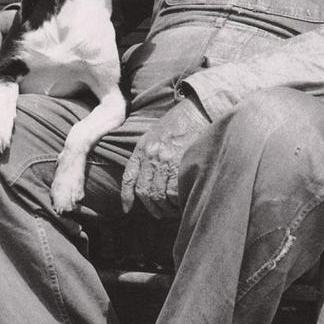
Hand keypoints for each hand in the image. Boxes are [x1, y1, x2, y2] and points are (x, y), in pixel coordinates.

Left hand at [121, 95, 210, 217]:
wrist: (196, 110)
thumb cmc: (178, 123)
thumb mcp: (154, 134)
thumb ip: (147, 153)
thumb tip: (146, 176)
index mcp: (142, 148)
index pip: (129, 178)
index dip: (127, 196)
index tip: (127, 209)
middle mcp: (151, 155)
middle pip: (144, 191)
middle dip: (151, 206)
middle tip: (159, 212)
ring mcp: (165, 160)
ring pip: (159, 194)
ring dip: (165, 207)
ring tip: (172, 210)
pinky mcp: (180, 164)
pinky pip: (174, 192)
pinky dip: (177, 202)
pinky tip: (182, 202)